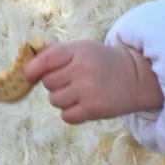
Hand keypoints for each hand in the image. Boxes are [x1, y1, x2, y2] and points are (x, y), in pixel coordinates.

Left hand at [26, 39, 162, 124]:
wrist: (136, 77)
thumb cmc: (102, 62)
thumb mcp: (83, 48)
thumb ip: (56, 52)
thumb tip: (27, 61)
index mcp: (79, 50)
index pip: (46, 60)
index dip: (33, 69)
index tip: (29, 76)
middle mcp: (83, 69)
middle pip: (48, 82)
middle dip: (55, 84)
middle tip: (72, 81)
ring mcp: (88, 90)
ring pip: (54, 100)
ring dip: (62, 99)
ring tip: (79, 93)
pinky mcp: (93, 109)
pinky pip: (66, 115)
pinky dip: (71, 113)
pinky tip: (83, 105)